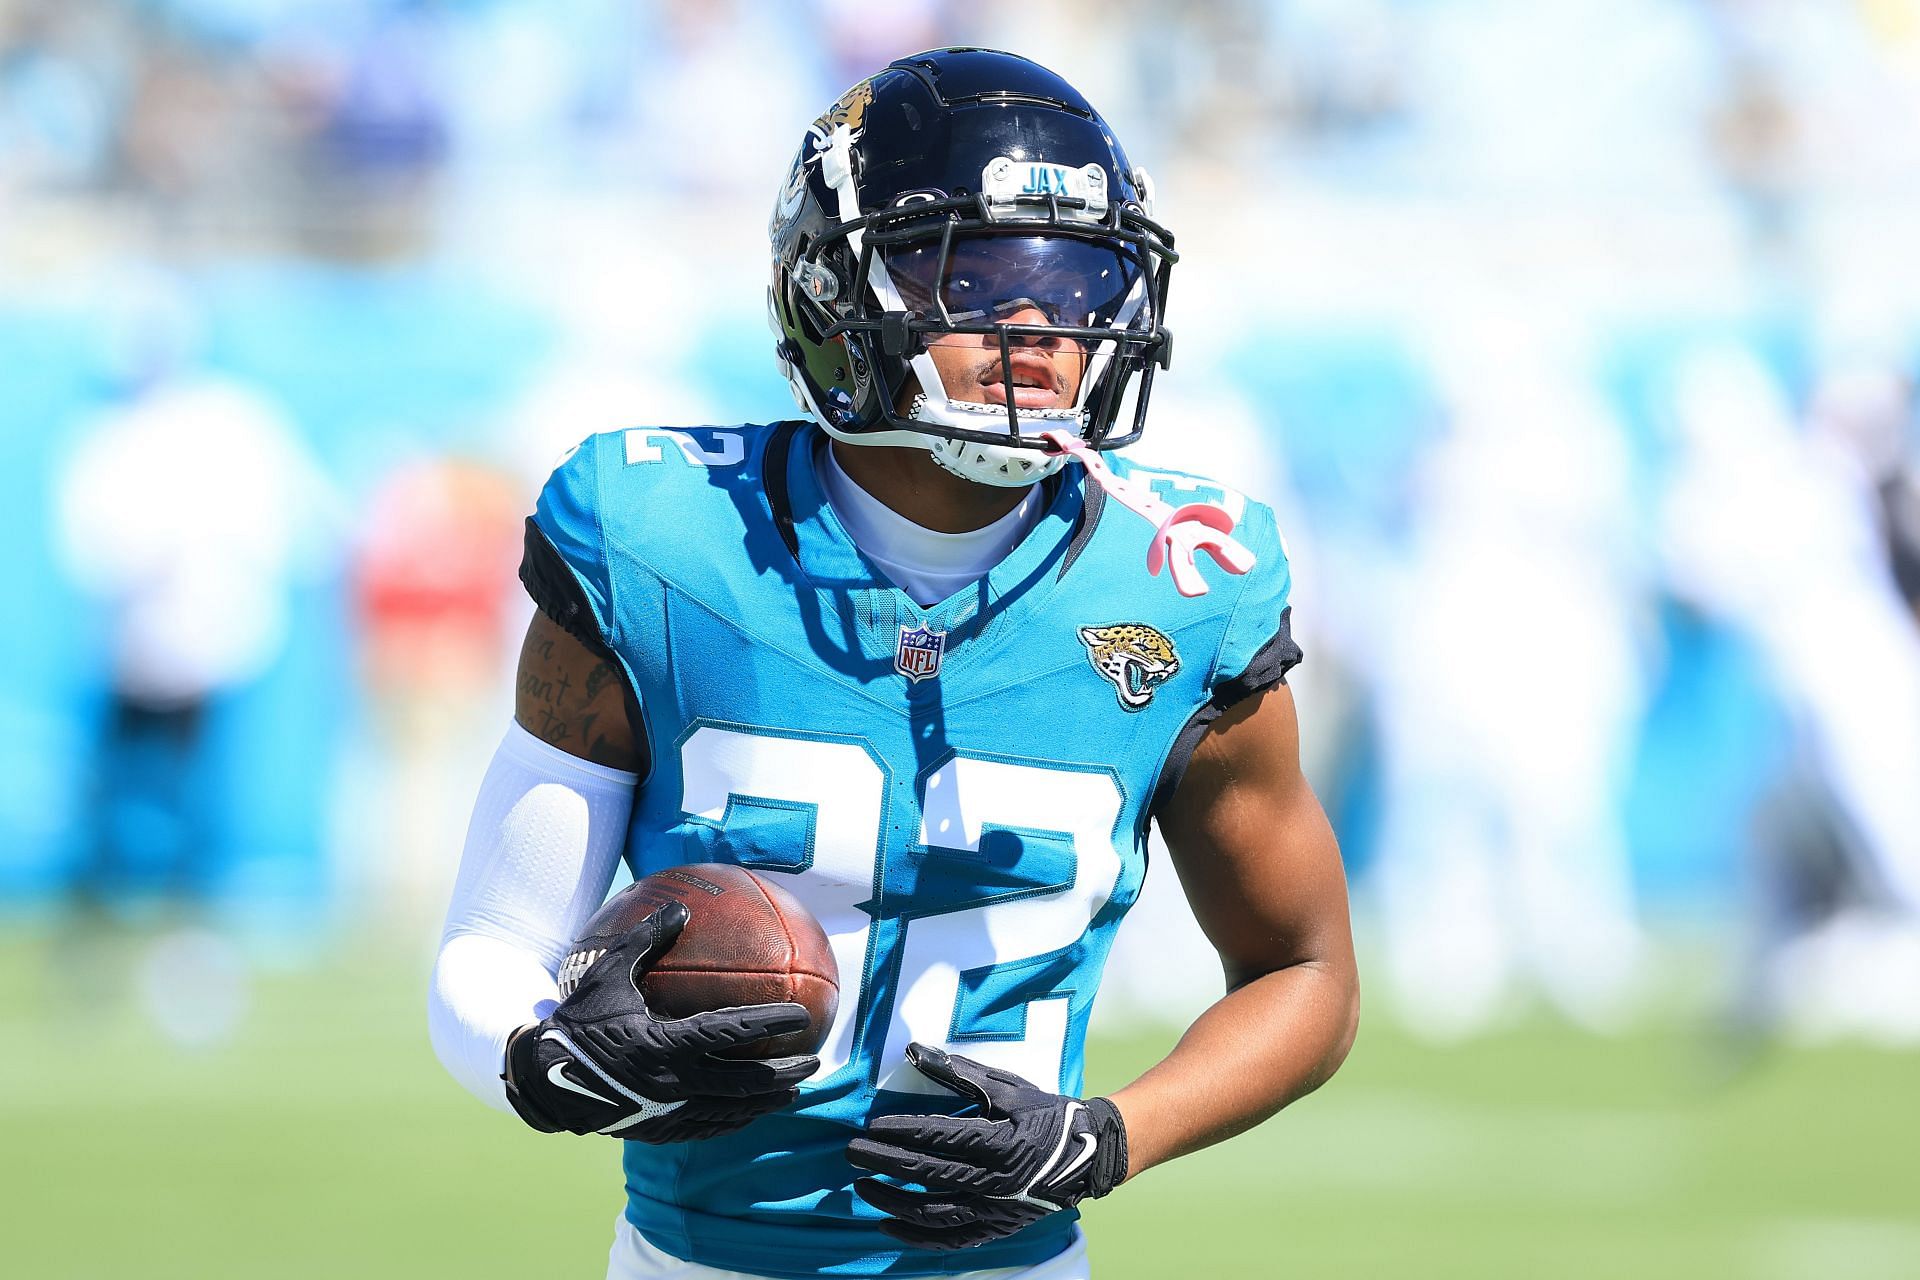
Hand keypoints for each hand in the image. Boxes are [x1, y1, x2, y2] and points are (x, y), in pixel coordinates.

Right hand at [503, 900, 819, 1140]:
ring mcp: (666, 1112)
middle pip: (744, 1084)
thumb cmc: (577, 1020)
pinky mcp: (657, 1130)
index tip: (801, 1014)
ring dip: (766, 1102)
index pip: (731, 1033)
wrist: (542, 1077)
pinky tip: (748, 1113)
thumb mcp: (607, 974)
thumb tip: (679, 906)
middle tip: (815, 1061)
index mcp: (665, 1045)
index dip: (769, 1023)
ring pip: (731, 1112)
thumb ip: (645, 940)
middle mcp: (672, 1084)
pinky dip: (734, 1120)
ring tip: (794, 1093)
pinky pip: (706, 1127)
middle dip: (784, 1074)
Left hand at [847, 1043, 1128, 1248]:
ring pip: (933, 1213)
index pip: (937, 1137)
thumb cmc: (1045, 1114)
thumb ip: (959, 1073)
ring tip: (864, 1188)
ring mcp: (995, 1210)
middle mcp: (995, 1181)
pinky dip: (917, 1236)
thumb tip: (916, 1051)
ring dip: (893, 1201)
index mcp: (999, 1141)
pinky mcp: (996, 1228)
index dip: (901, 1132)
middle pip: (927, 1174)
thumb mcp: (1007, 1087)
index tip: (871, 1127)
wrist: (1087, 1155)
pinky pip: (950, 1239)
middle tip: (851, 1154)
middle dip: (884, 1163)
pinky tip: (889, 1227)